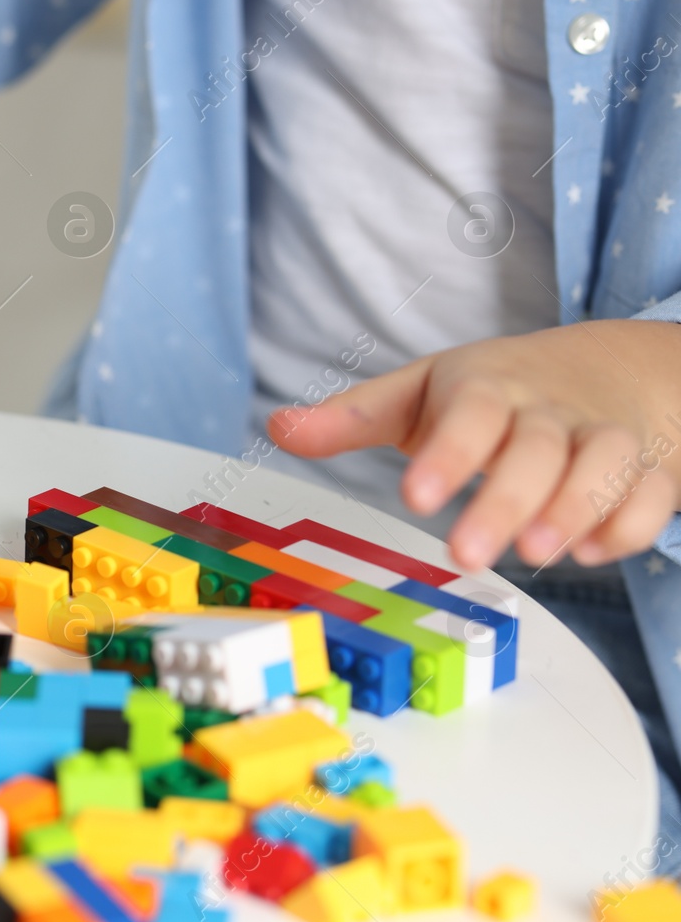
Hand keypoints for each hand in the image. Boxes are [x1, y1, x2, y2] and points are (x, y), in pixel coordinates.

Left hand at [269, 320, 680, 570]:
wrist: (612, 366)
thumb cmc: (494, 392)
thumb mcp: (420, 394)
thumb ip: (354, 417)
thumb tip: (277, 428)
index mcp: (486, 388)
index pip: (469, 413)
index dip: (447, 453)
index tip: (414, 495)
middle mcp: (548, 411)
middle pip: (535, 450)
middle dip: (504, 502)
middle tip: (467, 554)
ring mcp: (603, 436)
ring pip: (603, 465)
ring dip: (576, 510)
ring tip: (538, 555)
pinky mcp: (649, 466)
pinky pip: (653, 493)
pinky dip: (631, 524)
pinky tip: (594, 552)